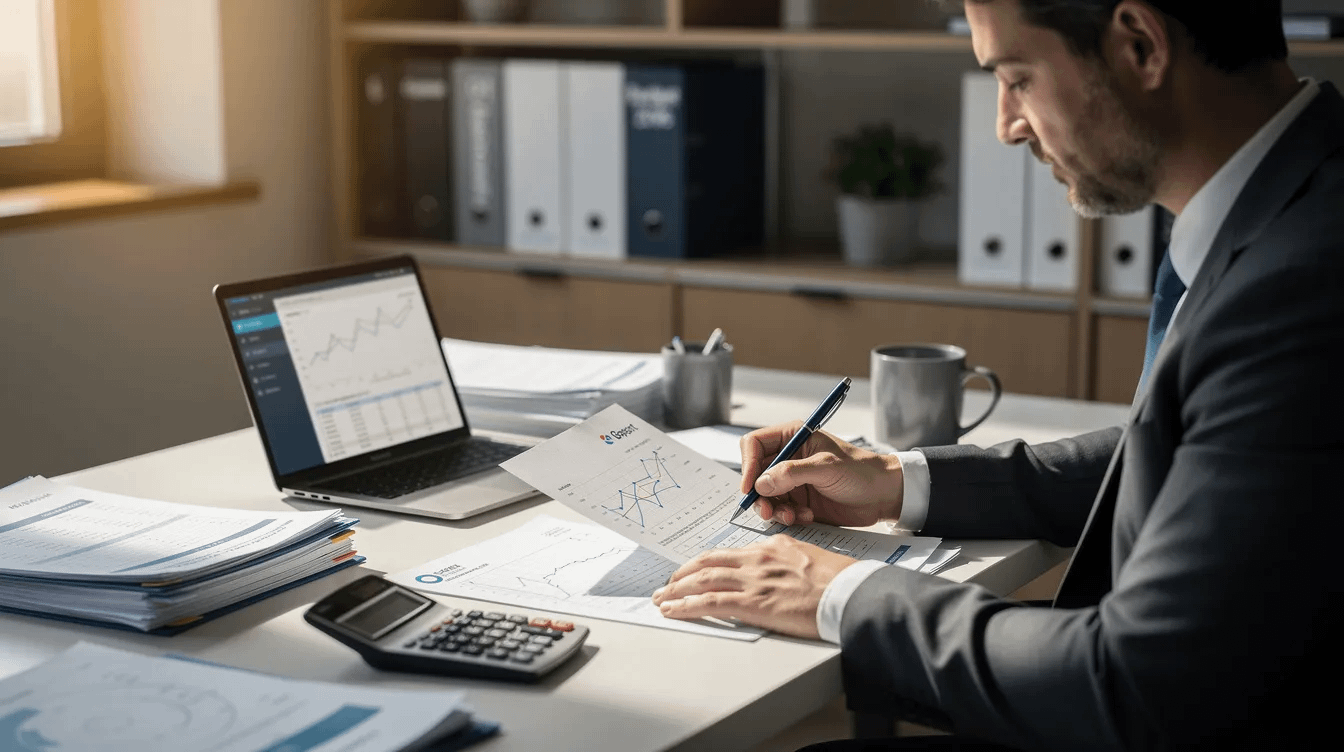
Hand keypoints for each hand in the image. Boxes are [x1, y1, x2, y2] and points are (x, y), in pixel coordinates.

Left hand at [651, 535, 857, 638]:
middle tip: (668, 583)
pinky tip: (673, 611)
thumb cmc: (842, 582)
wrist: (851, 593)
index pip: (729, 553)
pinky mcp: (753, 603)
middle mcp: (758, 559)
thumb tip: (778, 573)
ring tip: (662, 598)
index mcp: (772, 548)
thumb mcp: (811, 560)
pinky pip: (709, 603)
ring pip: (703, 580)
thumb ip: (788, 563)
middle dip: (684, 574)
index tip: (693, 570)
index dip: (706, 562)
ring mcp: (754, 580)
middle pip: (709, 562)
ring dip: (677, 590)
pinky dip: (686, 606)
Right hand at [740, 422, 904, 526]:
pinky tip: (807, 517)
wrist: (884, 495)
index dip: (747, 464)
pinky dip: (788, 517)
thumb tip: (760, 483)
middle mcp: (788, 458)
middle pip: (755, 474)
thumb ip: (792, 473)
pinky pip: (780, 510)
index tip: (751, 487)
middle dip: (759, 494)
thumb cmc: (861, 471)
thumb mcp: (826, 468)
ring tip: (793, 516)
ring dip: (775, 509)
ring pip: (765, 496)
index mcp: (792, 438)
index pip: (754, 445)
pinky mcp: (799, 501)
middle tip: (768, 511)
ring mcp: (792, 481)